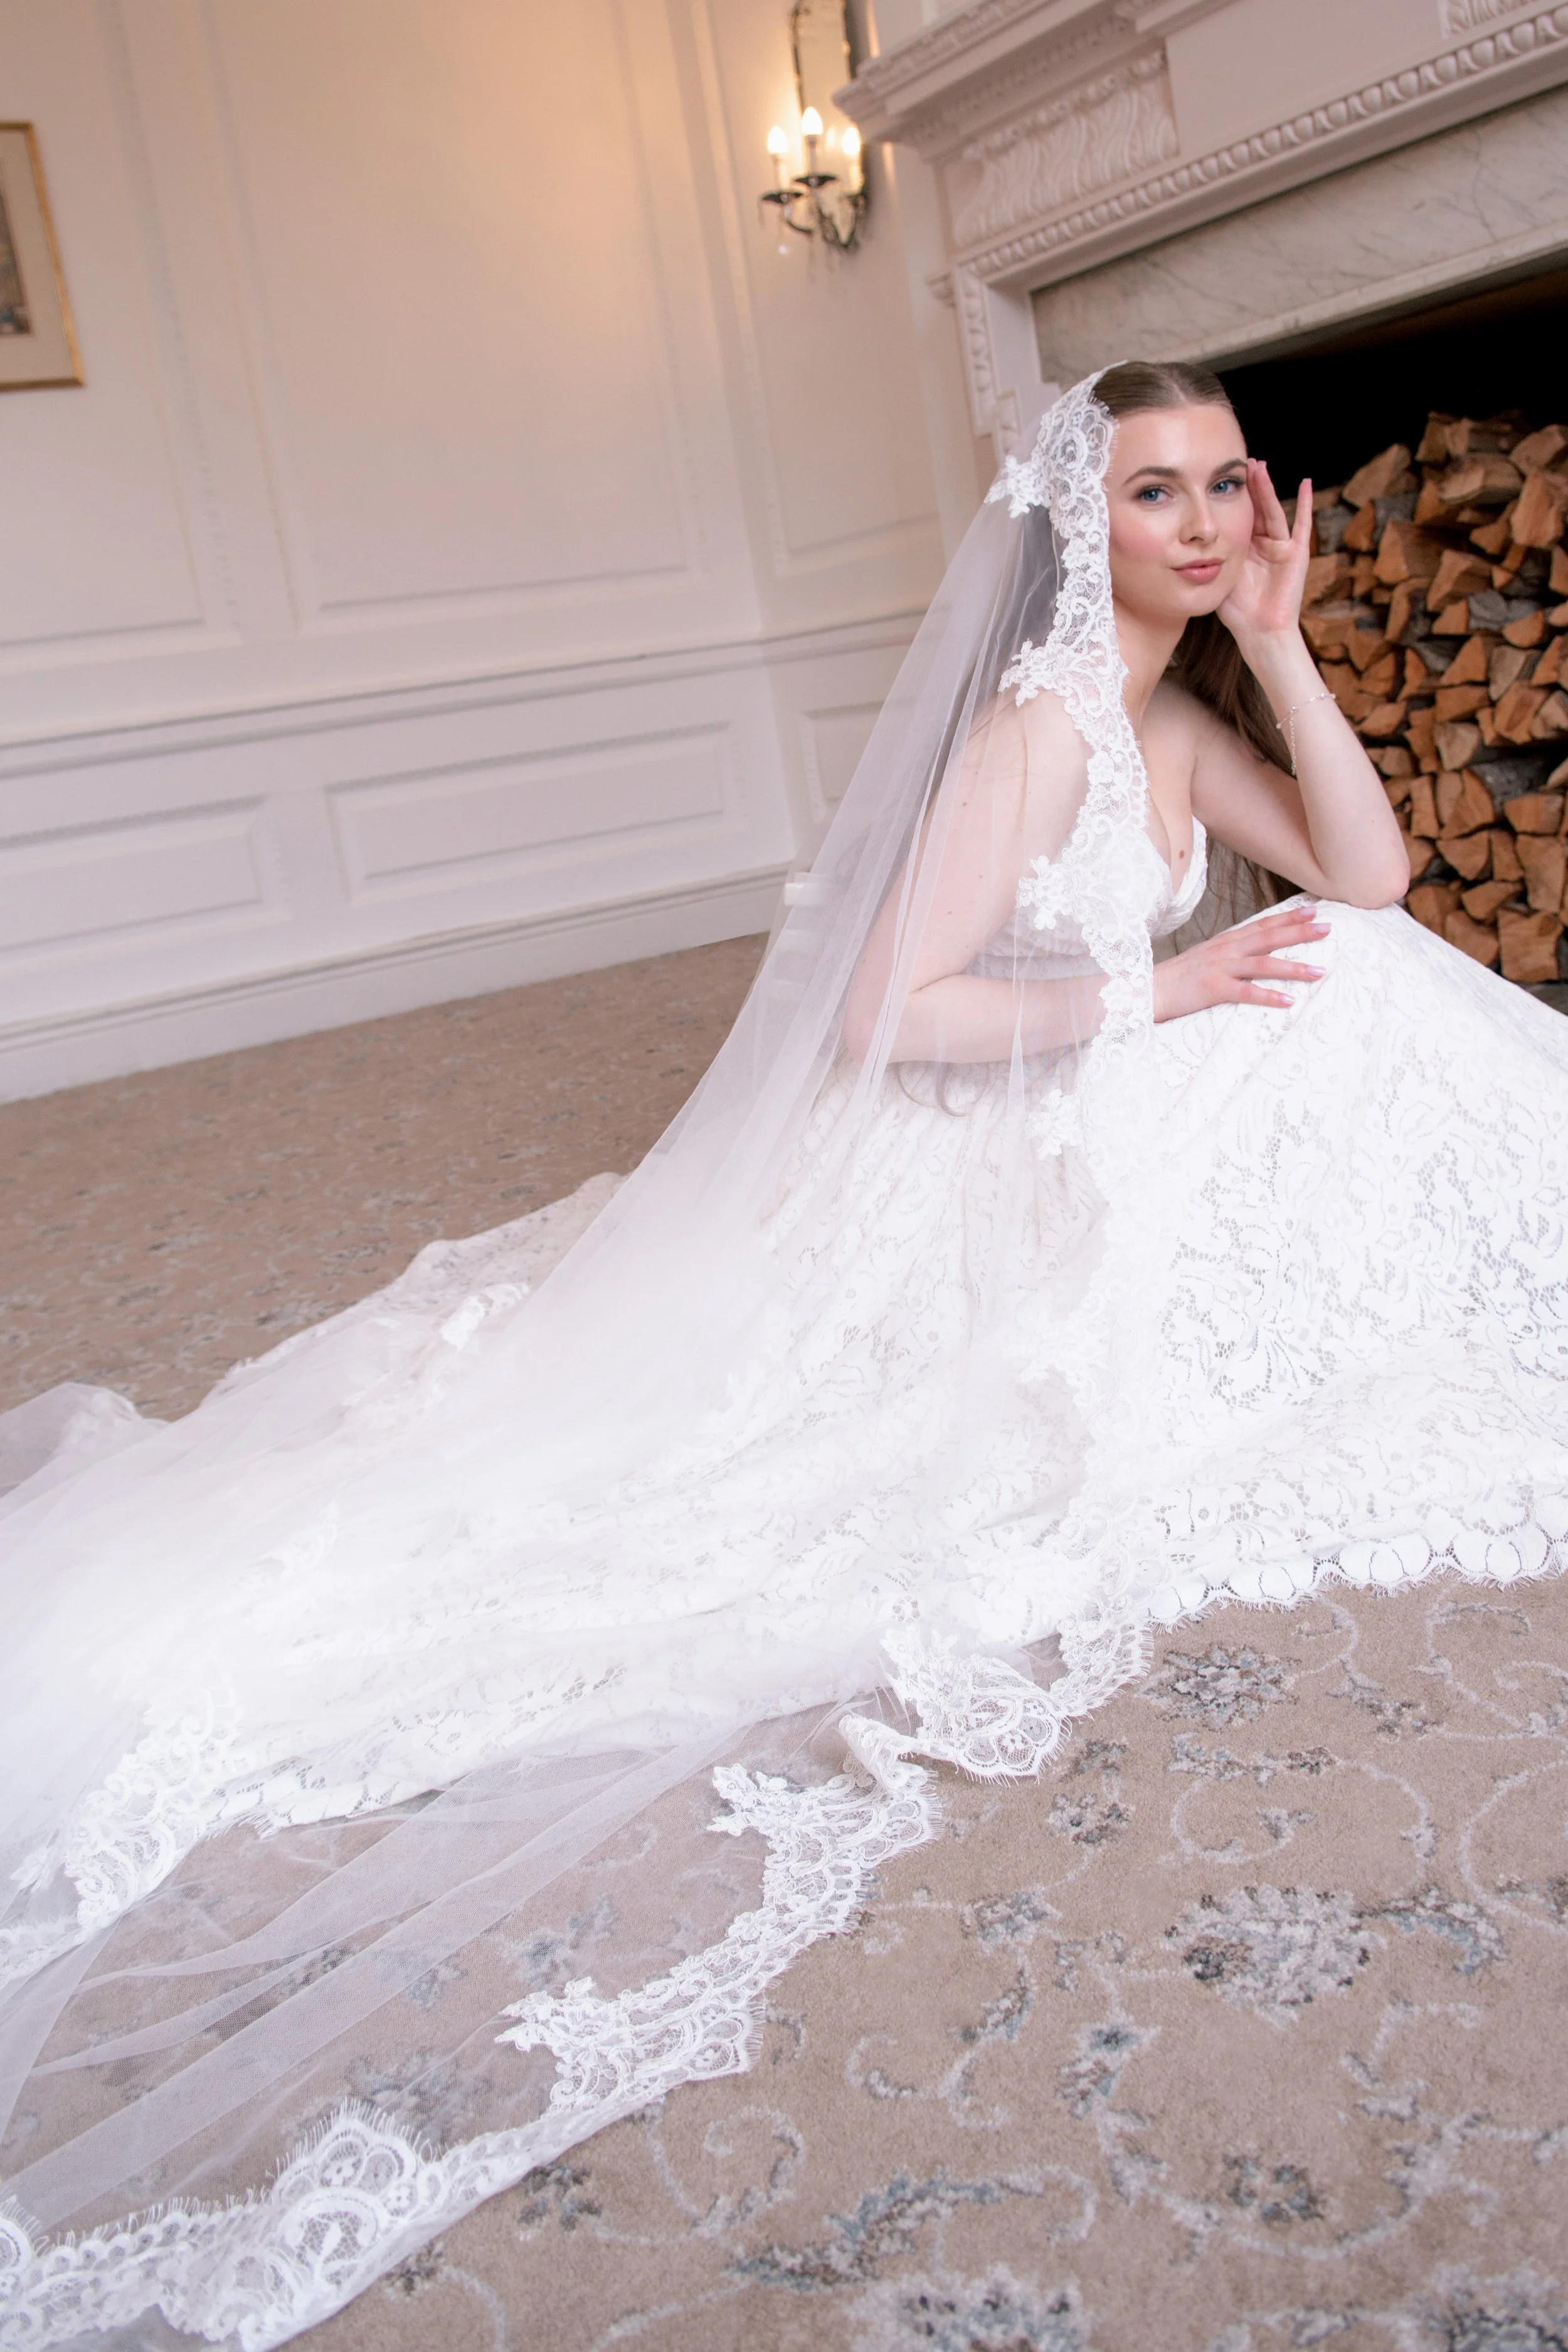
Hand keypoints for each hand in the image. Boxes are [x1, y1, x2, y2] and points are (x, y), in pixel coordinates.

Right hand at [1154, 906, 1328, 1021]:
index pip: (1262, 924)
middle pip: (1269, 937)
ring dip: (1294, 967)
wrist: (1147, 989)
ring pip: (1264, 964)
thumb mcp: (1206, 958)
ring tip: (1320, 971)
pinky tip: (1288, 1001)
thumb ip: (1230, 953)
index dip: (1289, 917)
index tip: (1314, 910)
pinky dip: (1269, 996)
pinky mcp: (1213, 988)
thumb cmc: (1177, 978)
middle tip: (1327, 928)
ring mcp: (1220, 968)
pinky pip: (1246, 992)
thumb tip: (1253, 952)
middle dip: (1300, 932)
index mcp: (1226, 942)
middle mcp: (1226, 950)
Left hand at [1216, 461, 1312, 645]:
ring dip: (1267, 489)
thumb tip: (1184, 539)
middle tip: (1244, 461)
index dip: (1233, 496)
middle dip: (1250, 486)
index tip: (1223, 475)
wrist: (1258, 631)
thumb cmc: (1236, 610)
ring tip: (1261, 466)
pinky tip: (1306, 482)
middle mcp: (1263, 544)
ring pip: (1273, 512)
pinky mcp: (1297, 554)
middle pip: (1256, 508)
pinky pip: (1302, 525)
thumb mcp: (1218, 574)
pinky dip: (1306, 504)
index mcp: (1244, 547)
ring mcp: (1281, 548)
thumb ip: (1209, 554)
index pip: (1238, 515)